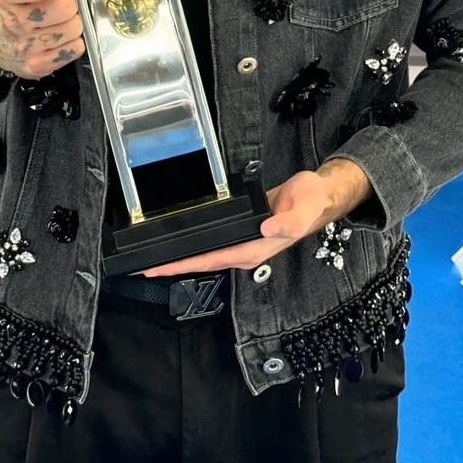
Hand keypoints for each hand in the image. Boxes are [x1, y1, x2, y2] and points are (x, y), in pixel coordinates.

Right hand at [0, 0, 84, 79]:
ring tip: (63, 20)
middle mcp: (13, 21)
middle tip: (66, 2)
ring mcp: (25, 46)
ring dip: (75, 22)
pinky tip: (63, 36)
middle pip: (63, 8)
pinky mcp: (37, 65)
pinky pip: (74, 49)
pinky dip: (75, 41)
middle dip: (71, 3)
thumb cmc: (18, 7)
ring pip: (72, 28)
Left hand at [142, 160, 370, 276]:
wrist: (318, 195)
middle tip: (144, 267)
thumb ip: (289, 219)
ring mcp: (245, 242)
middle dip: (175, 266)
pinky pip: (214, 243)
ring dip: (182, 257)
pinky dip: (195, 245)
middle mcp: (247, 250)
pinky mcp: (244, 232)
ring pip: (207, 255)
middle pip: (205, 262)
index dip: (185, 264)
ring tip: (155, 260)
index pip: (213, 259)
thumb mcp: (304, 206)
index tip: (159, 268)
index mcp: (256, 248)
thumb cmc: (311, 200)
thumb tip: (268, 227)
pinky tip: (183, 242)